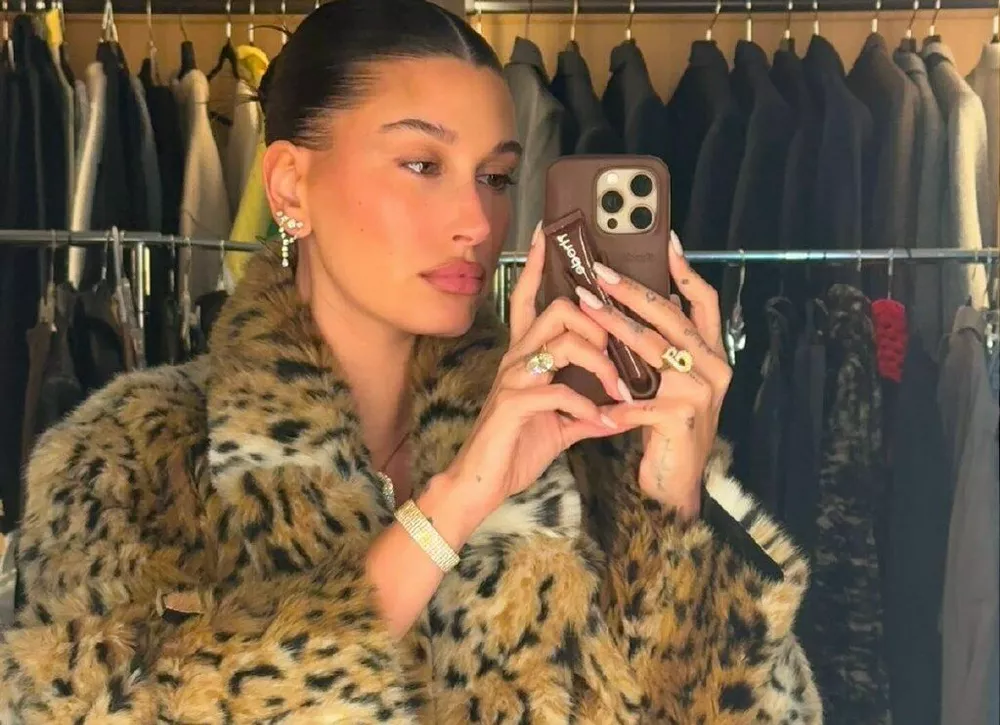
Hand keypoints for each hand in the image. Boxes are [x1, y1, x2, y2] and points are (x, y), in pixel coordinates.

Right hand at [441, 223, 633, 514]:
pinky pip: (558, 391)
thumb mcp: (561, 424)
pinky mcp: (513, 404)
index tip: (548, 234)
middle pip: (559, 309)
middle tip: (619, 357)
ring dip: (600, 365)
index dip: (538, 266)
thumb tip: (626, 408)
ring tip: (618, 394)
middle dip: (598, 326)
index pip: (528, 298)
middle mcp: (517, 358)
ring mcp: (514, 378)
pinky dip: (587, 407)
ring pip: (563, 341)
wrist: (480, 485)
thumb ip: (591, 409)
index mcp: (526, 356)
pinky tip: (598, 422)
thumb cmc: (516, 448)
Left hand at [578, 231, 731, 518]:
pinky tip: (586, 387)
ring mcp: (700, 392)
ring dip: (614, 326)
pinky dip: (610, 395)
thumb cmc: (665, 431)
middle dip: (633, 291)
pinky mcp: (681, 418)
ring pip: (651, 349)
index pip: (705, 303)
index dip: (686, 272)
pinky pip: (638, 398)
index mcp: (712, 356)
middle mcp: (714, 368)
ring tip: (585, 306)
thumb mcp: (670, 384)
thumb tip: (641, 302)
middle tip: (600, 272)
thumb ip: (663, 349)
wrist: (674, 486)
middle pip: (670, 317)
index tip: (667, 242)